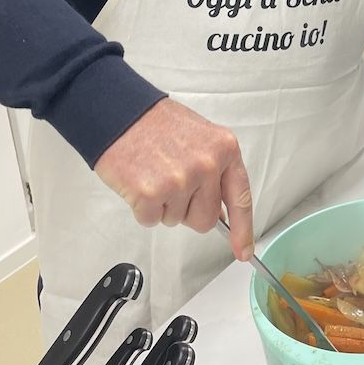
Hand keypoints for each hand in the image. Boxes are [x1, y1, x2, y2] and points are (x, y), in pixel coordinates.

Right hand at [94, 97, 253, 260]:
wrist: (120, 112)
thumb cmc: (157, 124)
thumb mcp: (202, 138)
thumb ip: (216, 171)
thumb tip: (222, 210)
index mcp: (224, 149)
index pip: (240, 198)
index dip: (243, 230)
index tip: (243, 251)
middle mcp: (206, 165)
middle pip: (205, 219)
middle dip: (188, 211)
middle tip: (172, 184)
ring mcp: (180, 181)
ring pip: (176, 220)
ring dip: (163, 205)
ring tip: (154, 173)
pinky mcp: (151, 193)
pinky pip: (151, 220)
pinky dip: (142, 208)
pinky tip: (140, 181)